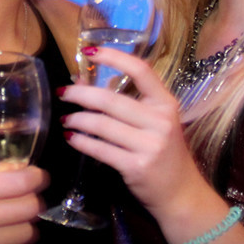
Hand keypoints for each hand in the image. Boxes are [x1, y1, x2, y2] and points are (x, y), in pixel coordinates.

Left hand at [59, 46, 202, 217]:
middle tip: (63, 92)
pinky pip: (100, 149)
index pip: (141, 70)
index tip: (89, 51)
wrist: (180, 193)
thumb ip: (128, 103)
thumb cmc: (165, 152)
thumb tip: (84, 83)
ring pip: (102, 125)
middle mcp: (160, 121)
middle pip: (111, 100)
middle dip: (80, 94)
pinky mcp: (136, 167)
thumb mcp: (156, 123)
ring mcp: (150, 145)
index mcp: (166, 103)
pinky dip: (81, 142)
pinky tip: (71, 138)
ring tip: (67, 119)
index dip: (114, 57)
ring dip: (77, 120)